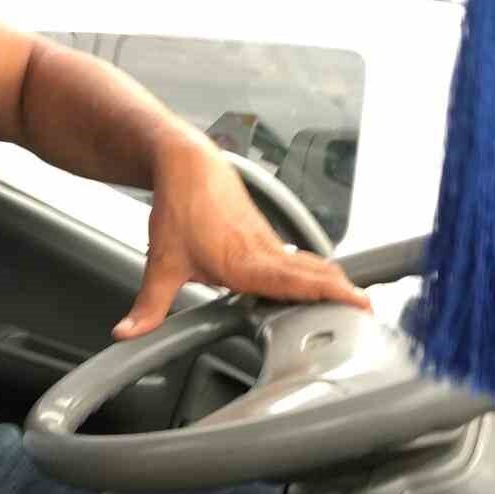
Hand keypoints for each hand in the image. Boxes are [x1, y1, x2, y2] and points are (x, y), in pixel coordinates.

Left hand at [115, 135, 370, 338]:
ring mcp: (266, 240)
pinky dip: (311, 270)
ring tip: (350, 301)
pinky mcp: (262, 233)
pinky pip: (294, 256)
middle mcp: (263, 251)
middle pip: (313, 273)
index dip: (330, 292)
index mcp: (245, 262)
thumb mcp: (161, 263)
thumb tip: (127, 332)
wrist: (186, 161)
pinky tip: (313, 282)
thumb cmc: (179, 205)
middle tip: (367, 311)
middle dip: (341, 291)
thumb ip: (149, 306)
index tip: (360, 302)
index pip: (297, 282)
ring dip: (329, 281)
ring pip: (306, 264)